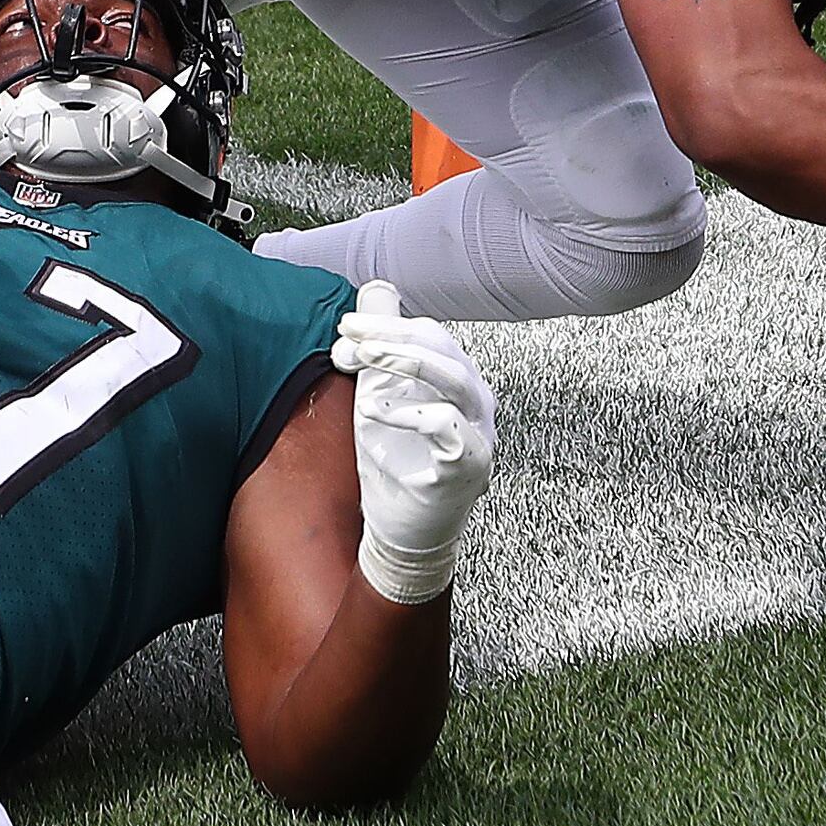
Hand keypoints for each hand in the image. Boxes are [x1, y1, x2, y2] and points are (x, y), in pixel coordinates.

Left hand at [332, 284, 495, 604]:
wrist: (402, 531)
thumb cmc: (394, 464)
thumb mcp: (378, 396)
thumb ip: (380, 350)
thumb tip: (371, 294)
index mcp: (457, 380)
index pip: (428, 335)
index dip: (387, 325)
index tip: (345, 328)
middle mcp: (476, 402)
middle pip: (443, 347)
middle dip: (392, 333)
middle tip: (349, 333)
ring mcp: (479, 432)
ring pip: (454, 378)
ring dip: (405, 360)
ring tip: (366, 356)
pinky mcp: (470, 465)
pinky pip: (448, 427)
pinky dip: (411, 413)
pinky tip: (376, 411)